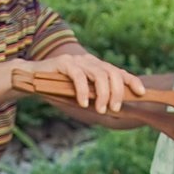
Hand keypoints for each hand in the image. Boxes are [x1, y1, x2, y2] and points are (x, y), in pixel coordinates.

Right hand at [29, 52, 144, 113]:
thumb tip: (111, 113)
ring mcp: (77, 61)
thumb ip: (93, 99)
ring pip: (99, 74)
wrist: (31, 79)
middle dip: (117, 91)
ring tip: (100, 109)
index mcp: (96, 68)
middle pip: (112, 73)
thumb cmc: (56, 90)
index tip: (142, 92)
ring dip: (102, 93)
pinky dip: (83, 90)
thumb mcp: (79, 95)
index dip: (132, 80)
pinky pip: (78, 76)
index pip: (119, 72)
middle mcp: (90, 61)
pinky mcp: (64, 63)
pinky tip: (83, 103)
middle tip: (115, 108)